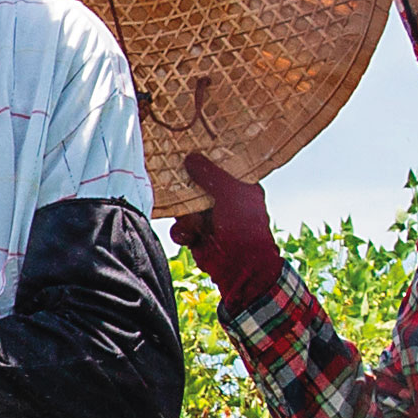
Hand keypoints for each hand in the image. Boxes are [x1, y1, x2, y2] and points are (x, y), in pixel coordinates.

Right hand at [167, 156, 281, 302]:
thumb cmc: (244, 227)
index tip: (186, 149)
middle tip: (173, 180)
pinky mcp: (197, 234)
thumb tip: (191, 157)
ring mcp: (209, 217)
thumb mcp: (229, 193)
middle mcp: (223, 200)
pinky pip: (181, 226)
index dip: (203, 158)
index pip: (219, 166)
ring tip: (195, 225)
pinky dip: (183, 232)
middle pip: (196, 185)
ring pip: (184, 206)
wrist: (240, 268)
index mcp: (239, 186)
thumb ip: (209, 173)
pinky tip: (191, 237)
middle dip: (185, 187)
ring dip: (186, 216)